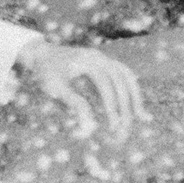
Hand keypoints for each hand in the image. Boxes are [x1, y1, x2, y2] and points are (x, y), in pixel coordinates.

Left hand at [13, 38, 143, 136]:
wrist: (41, 54)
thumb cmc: (45, 74)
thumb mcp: (54, 89)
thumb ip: (72, 103)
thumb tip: (90, 126)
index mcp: (87, 61)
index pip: (106, 86)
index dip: (111, 106)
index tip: (113, 126)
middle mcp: (99, 57)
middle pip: (121, 81)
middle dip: (126, 106)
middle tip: (125, 128)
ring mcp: (104, 57)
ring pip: (128, 77)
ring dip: (135, 97)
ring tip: (142, 117)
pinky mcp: (105, 61)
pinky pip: (125, 74)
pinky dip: (132, 89)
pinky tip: (136, 105)